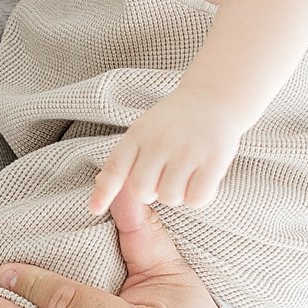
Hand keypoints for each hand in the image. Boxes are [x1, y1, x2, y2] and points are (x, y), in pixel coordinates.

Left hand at [90, 92, 241, 212]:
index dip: (103, 192)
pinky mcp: (213, 160)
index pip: (116, 167)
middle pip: (142, 191)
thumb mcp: (143, 130)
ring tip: (184, 175)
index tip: (94, 210)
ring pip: (170, 197)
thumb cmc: (172, 122)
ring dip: (176, 194)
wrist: (212, 97)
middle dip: (152, 192)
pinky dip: (197, 197)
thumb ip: (124, 158)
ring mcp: (187, 150)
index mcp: (139, 133)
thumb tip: (99, 192)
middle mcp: (160, 141)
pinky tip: (201, 179)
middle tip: (164, 177)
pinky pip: (196, 198)